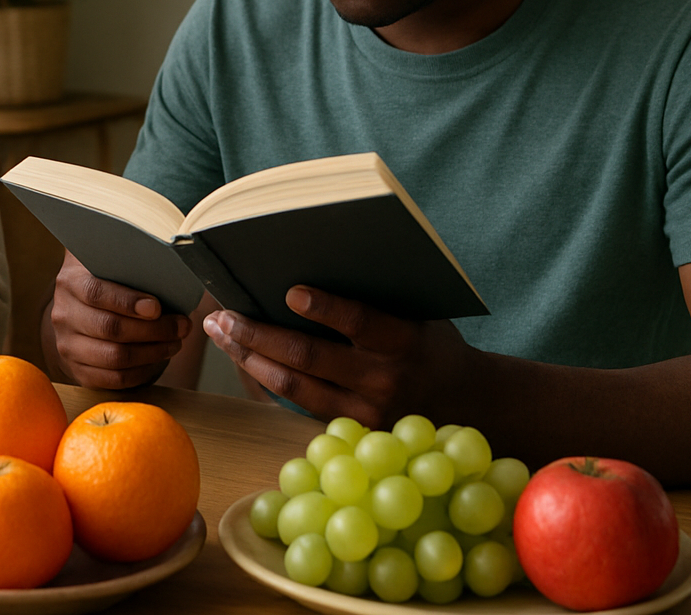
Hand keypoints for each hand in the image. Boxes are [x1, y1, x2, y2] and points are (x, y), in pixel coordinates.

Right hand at [46, 251, 190, 388]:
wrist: (76, 308)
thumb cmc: (105, 280)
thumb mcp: (107, 261)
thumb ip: (128, 257)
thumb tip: (168, 256)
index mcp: (70, 281)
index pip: (96, 293)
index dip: (128, 302)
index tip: (157, 307)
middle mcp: (64, 314)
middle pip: (110, 328)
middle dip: (154, 330)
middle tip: (182, 326)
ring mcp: (67, 345)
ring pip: (114, 357)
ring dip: (153, 352)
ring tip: (175, 342)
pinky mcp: (76, 369)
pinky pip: (113, 379)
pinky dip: (142, 371)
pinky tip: (158, 358)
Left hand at [203, 285, 476, 427]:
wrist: (469, 404)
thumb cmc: (431, 343)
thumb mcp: (419, 314)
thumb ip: (376, 299)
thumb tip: (311, 261)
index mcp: (405, 341)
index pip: (361, 323)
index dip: (325, 309)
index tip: (290, 292)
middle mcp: (383, 379)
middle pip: (310, 358)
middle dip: (258, 334)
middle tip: (223, 315)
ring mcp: (365, 410)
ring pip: (294, 386)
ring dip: (250, 358)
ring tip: (221, 333)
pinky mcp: (351, 429)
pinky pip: (298, 403)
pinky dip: (266, 379)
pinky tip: (244, 357)